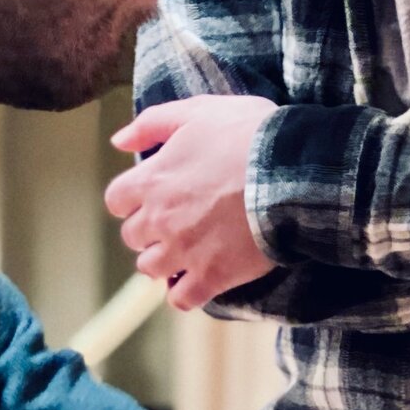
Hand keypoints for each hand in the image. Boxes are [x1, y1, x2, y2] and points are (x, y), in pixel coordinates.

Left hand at [104, 95, 278, 310]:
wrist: (293, 171)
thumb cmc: (248, 135)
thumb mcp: (199, 110)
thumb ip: (153, 123)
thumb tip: (119, 141)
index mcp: (152, 180)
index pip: (116, 199)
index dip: (133, 197)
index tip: (152, 193)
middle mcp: (159, 220)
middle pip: (133, 236)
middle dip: (149, 228)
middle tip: (177, 219)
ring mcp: (184, 251)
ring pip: (151, 268)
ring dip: (164, 260)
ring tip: (188, 249)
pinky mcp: (212, 275)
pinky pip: (181, 298)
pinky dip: (186, 292)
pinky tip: (200, 277)